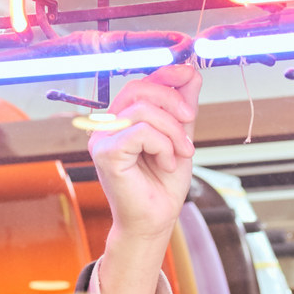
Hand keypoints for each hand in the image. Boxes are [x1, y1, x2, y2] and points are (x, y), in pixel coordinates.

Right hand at [88, 63, 201, 243]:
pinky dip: (162, 146)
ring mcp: (102, 139)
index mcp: (121, 119)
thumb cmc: (162, 185)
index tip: (190, 73)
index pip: (140, 84)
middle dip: (172, 101)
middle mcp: (106, 126)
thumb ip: (181, 108)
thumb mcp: (179, 138)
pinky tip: (165, 164)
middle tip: (191, 121)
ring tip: (180, 153)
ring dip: (172, 131)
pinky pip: (140, 132)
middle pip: (139, 89)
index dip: (166, 74)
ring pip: (142, 111)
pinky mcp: (105, 153)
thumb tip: (190, 73)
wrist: (155, 220)